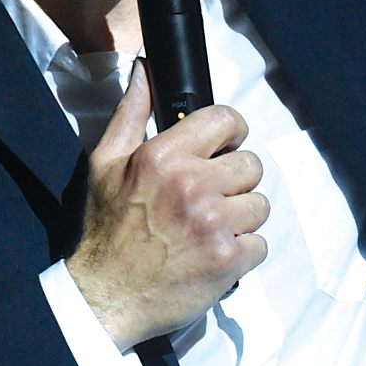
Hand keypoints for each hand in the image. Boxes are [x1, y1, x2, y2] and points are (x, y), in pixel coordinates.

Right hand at [67, 64, 268, 350]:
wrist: (104, 297)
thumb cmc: (104, 229)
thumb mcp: (105, 162)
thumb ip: (131, 112)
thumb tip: (145, 68)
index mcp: (164, 156)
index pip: (228, 120)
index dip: (231, 133)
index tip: (223, 149)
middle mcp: (193, 186)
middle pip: (252, 165)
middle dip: (234, 181)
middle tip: (208, 199)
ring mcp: (214, 224)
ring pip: (261, 205)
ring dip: (240, 219)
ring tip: (208, 230)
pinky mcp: (229, 260)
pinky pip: (261, 244)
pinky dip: (242, 253)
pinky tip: (213, 256)